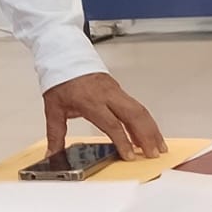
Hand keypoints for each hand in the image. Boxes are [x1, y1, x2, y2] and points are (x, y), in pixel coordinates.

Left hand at [43, 73, 164, 159]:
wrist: (65, 56)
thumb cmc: (61, 79)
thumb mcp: (53, 108)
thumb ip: (55, 134)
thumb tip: (52, 154)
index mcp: (91, 101)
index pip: (111, 123)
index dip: (122, 140)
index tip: (129, 155)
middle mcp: (107, 95)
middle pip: (133, 115)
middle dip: (146, 135)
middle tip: (153, 154)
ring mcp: (116, 92)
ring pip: (140, 110)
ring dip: (152, 129)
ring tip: (159, 146)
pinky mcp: (119, 91)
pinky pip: (137, 106)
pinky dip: (147, 121)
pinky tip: (150, 134)